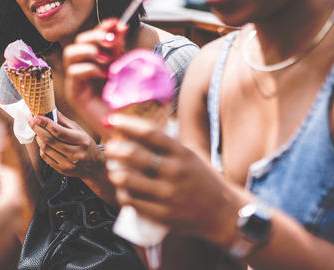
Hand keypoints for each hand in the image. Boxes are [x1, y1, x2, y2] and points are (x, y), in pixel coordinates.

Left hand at [29, 111, 105, 178]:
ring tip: (38, 130)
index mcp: (82, 140)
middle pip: (50, 140)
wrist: (94, 166)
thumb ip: (64, 121)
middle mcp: (75, 154)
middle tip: (30, 120)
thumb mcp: (80, 130)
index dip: (45, 123)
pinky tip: (43, 141)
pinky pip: (45, 157)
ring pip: (45, 149)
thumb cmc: (86, 144)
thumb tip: (51, 110)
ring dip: (38, 137)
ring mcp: (68, 164)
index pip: (59, 132)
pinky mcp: (62, 170)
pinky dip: (41, 147)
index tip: (36, 116)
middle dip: (37, 128)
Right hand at [63, 18, 127, 132]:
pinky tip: (105, 75)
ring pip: (70, 53)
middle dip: (94, 36)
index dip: (102, 27)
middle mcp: (85, 68)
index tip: (117, 22)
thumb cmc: (128, 98)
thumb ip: (120, 48)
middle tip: (111, 42)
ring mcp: (78, 81)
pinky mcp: (75, 94)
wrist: (129, 125)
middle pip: (78, 41)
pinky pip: (74, 73)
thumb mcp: (126, 66)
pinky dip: (90, 69)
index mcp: (97, 60)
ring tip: (106, 60)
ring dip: (89, 51)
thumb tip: (119, 25)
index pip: (92, 36)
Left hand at [104, 113, 240, 244]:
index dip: (127, 124)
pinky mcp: (162, 214)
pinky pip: (132, 201)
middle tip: (109, 147)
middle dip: (115, 148)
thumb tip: (133, 130)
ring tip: (113, 169)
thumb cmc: (203, 180)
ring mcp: (167, 194)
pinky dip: (122, 193)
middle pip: (134, 154)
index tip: (111, 120)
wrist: (224, 213)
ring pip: (127, 179)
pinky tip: (123, 189)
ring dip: (114, 172)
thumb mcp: (191, 155)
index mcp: (182, 153)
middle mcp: (175, 172)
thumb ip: (167, 144)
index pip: (150, 133)